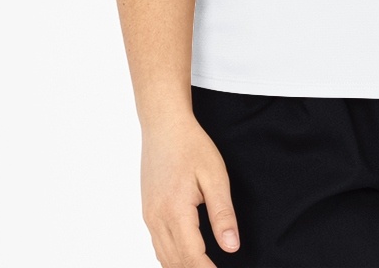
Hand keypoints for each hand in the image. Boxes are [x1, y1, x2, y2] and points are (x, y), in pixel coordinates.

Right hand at [140, 114, 240, 265]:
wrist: (164, 126)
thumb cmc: (191, 146)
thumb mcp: (215, 176)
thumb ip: (223, 214)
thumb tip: (231, 247)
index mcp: (175, 211)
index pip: (191, 257)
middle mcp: (157, 218)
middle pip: (175, 262)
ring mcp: (149, 216)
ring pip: (163, 257)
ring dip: (182, 266)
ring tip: (203, 266)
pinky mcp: (147, 211)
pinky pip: (158, 244)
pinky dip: (171, 257)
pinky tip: (185, 256)